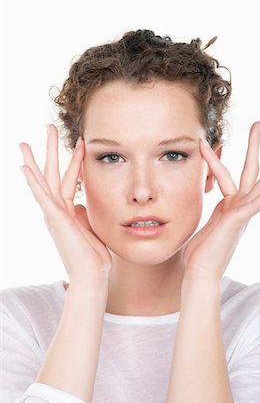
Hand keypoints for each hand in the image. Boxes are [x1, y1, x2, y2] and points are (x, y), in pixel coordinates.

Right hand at [19, 124, 111, 287]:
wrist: (92, 275)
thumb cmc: (92, 255)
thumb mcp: (89, 227)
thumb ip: (83, 214)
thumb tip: (79, 204)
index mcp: (67, 211)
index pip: (70, 179)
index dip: (75, 160)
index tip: (81, 141)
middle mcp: (57, 210)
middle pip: (52, 173)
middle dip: (50, 150)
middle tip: (47, 127)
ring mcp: (54, 214)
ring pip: (43, 181)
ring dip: (35, 161)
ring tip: (24, 143)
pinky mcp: (54, 219)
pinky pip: (42, 197)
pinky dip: (33, 182)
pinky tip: (24, 168)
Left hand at [182, 121, 259, 282]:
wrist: (199, 272)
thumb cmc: (200, 252)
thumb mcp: (202, 224)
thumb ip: (208, 211)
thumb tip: (202, 204)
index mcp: (228, 206)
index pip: (226, 176)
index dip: (216, 159)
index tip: (214, 143)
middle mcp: (238, 207)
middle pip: (250, 171)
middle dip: (255, 147)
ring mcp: (241, 214)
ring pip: (259, 182)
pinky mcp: (238, 221)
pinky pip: (256, 204)